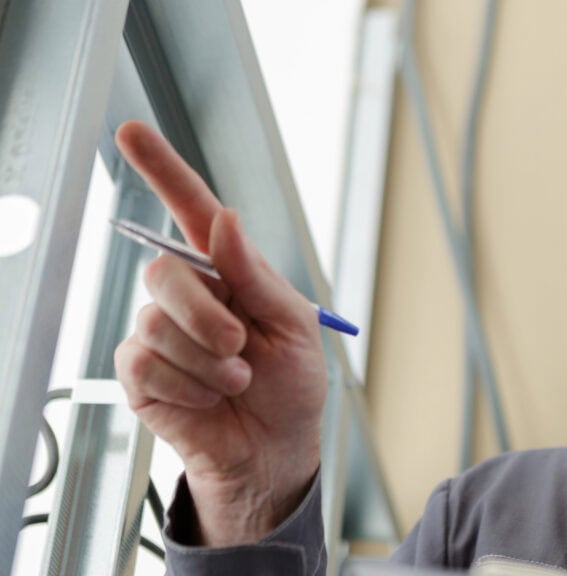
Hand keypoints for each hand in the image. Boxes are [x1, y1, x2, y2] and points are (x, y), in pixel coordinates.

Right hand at [112, 121, 326, 545]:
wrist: (275, 447)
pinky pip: (145, 363)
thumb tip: (223, 220)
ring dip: (207, 360)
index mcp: (229, 273)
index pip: (191, 211)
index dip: (163, 170)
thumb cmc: (291, 382)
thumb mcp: (294, 326)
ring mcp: (160, 333)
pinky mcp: (141, 374)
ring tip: (235, 380)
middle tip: (241, 347)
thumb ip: (255, 274)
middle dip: (208, 315)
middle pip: (165, 272)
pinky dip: (188, 385)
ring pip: (156, 323)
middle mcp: (189, 295)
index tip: (133, 132)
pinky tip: (209, 398)